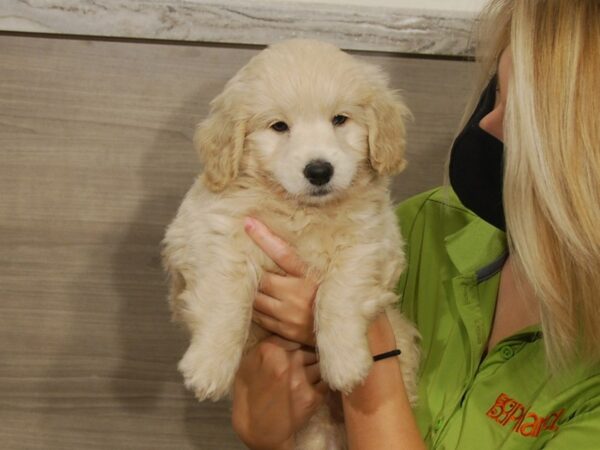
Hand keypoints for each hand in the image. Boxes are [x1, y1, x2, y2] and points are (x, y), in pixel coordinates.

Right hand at [232, 335, 328, 449]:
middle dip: (307, 357)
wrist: (257, 428)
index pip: (296, 335)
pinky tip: (309, 388)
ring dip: (315, 369)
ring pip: (319, 363)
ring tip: (303, 378)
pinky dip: (321, 382)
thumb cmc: (250, 392)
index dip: (298, 343)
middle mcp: (288, 362)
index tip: (296, 349)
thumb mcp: (248, 362)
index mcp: (270, 349)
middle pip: (310, 349)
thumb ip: (268, 344)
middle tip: (299, 367)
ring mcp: (301, 380)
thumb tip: (289, 330)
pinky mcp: (312, 397)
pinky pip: (325, 380)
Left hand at [244, 217, 317, 346]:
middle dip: (252, 271)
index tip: (248, 223)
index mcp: (312, 276)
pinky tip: (255, 302)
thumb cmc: (330, 295)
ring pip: (257, 299)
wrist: (343, 328)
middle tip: (241, 260)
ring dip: (251, 291)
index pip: (283, 253)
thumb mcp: (320, 274)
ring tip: (246, 282)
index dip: (264, 238)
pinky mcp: (286, 330)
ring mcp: (292, 315)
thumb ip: (301, 261)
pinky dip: (254, 308)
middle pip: (263, 279)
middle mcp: (301, 295)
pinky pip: (260, 317)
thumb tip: (277, 240)